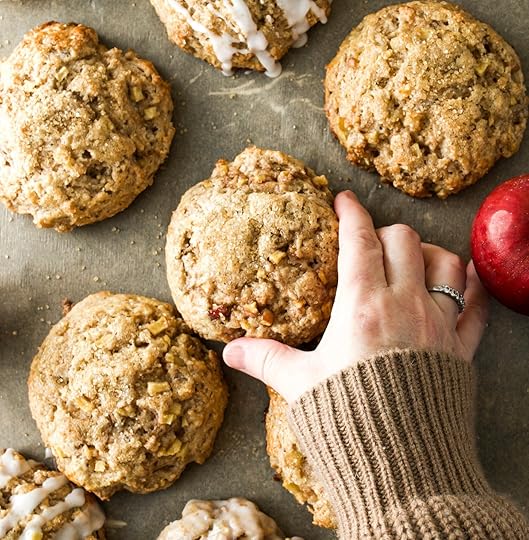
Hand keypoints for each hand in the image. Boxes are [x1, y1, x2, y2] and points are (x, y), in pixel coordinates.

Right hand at [223, 191, 488, 402]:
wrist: (404, 470)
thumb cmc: (348, 422)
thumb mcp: (300, 386)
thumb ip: (266, 360)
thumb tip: (230, 352)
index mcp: (362, 307)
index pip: (358, 242)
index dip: (351, 214)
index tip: (344, 200)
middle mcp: (405, 306)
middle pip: (404, 241)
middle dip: (386, 233)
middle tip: (370, 244)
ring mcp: (438, 327)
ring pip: (447, 264)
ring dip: (430, 253)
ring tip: (414, 260)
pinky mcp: (460, 352)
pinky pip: (477, 308)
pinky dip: (472, 290)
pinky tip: (464, 284)